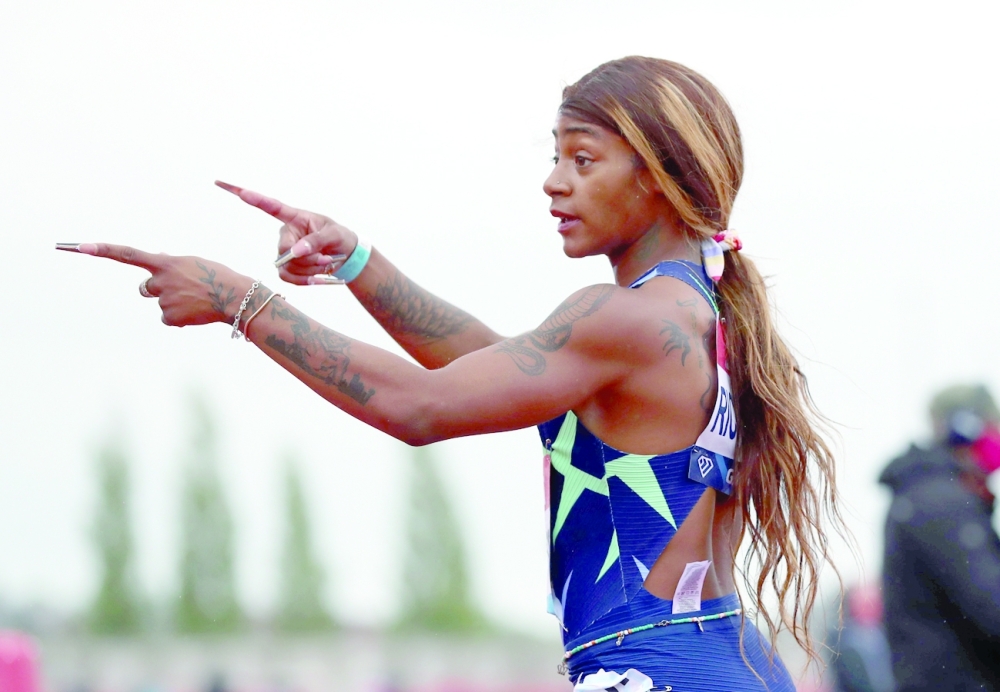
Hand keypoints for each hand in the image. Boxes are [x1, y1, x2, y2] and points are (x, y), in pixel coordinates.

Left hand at [74, 243, 254, 325]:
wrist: (235, 297)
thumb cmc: (218, 276)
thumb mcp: (193, 263)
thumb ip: (172, 263)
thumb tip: (157, 259)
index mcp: (165, 262)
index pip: (127, 254)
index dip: (103, 250)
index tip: (80, 247)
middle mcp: (160, 280)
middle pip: (145, 288)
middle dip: (157, 290)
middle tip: (183, 290)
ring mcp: (164, 299)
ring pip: (160, 304)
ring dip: (175, 303)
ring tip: (197, 301)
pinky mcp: (170, 317)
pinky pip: (168, 318)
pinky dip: (181, 318)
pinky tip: (197, 313)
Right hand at [215, 181, 357, 285]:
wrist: (345, 255)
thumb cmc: (338, 237)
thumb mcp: (334, 234)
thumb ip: (315, 241)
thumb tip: (294, 252)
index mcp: (294, 217)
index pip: (270, 206)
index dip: (252, 197)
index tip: (234, 189)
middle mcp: (285, 234)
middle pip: (284, 251)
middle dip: (308, 259)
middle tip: (327, 256)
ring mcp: (283, 252)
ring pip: (287, 267)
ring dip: (310, 269)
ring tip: (327, 262)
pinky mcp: (286, 269)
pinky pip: (289, 279)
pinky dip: (306, 280)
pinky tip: (319, 277)